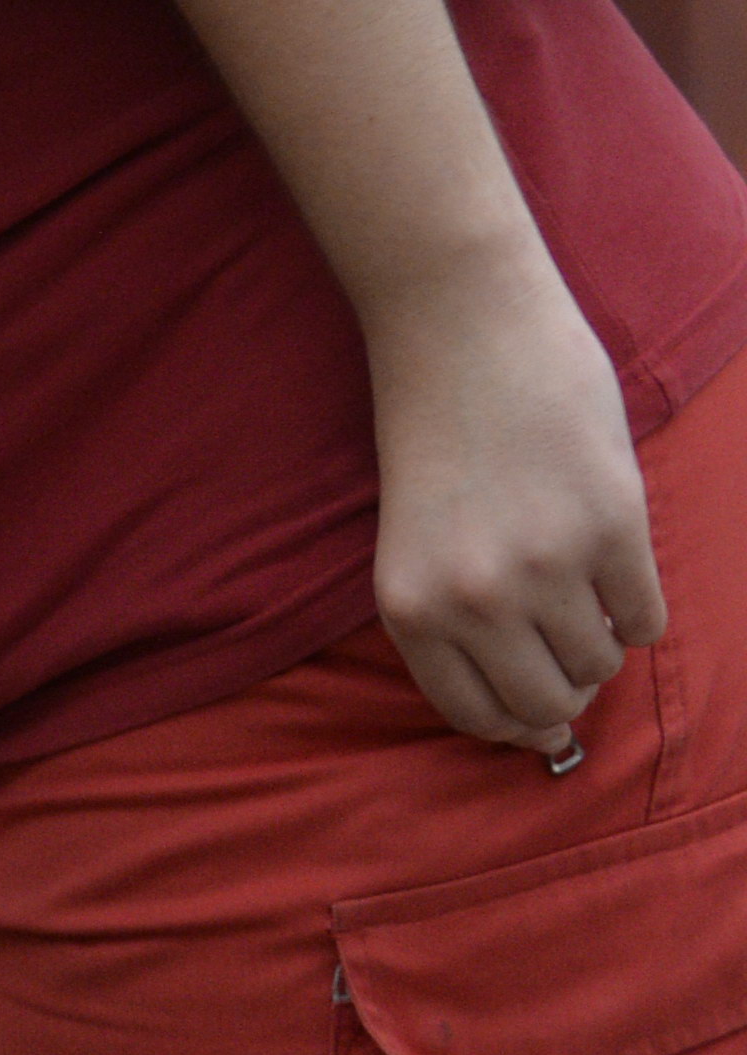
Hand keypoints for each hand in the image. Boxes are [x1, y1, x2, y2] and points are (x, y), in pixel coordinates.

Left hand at [367, 258, 663, 758]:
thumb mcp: (418, 543)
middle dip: (566, 694)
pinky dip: (640, 611)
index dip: (515, 723)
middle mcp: (472, 601)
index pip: (474, 715)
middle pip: (545, 705)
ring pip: (599, 664)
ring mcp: (545, 566)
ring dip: (601, 645)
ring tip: (584, 595)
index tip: (539, 710)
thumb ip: (464, 624)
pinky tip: (617, 571)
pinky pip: (645, 618)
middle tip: (570, 653)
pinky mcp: (612, 527)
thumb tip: (539, 723)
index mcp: (409, 609)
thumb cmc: (437, 431)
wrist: (462, 330)